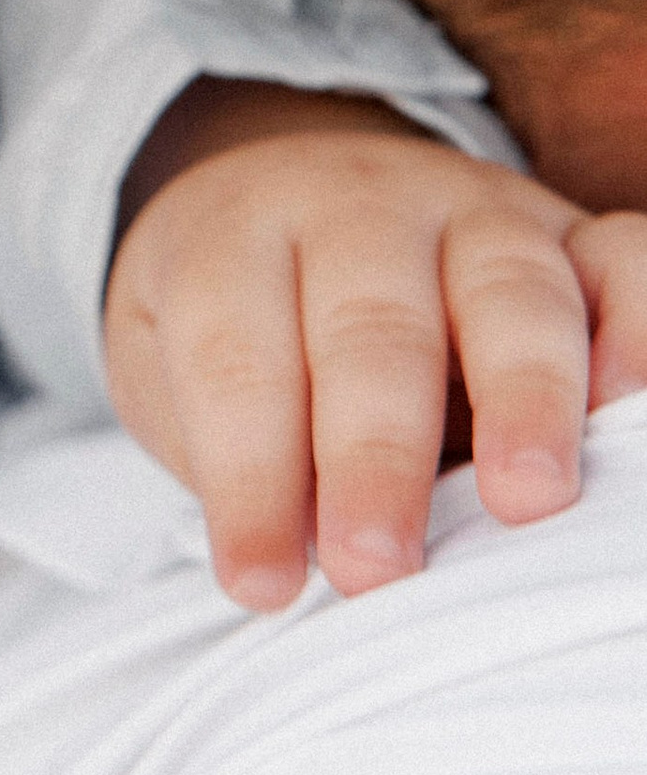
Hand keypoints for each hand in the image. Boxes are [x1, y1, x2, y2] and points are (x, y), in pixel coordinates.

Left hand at [108, 83, 646, 607]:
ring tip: (525, 504)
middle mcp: (360, 209)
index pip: (237, 358)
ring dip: (522, 398)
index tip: (261, 585)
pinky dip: (638, 325)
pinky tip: (629, 403)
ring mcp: (473, 211)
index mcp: (238, 238)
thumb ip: (225, 448)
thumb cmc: (234, 322)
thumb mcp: (173, 367)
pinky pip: (624, 258)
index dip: (251, 477)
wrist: (277, 190)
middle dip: (375, 456)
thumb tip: (297, 565)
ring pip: (508, 290)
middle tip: (374, 568)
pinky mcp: (567, 229)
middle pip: (373, 326)